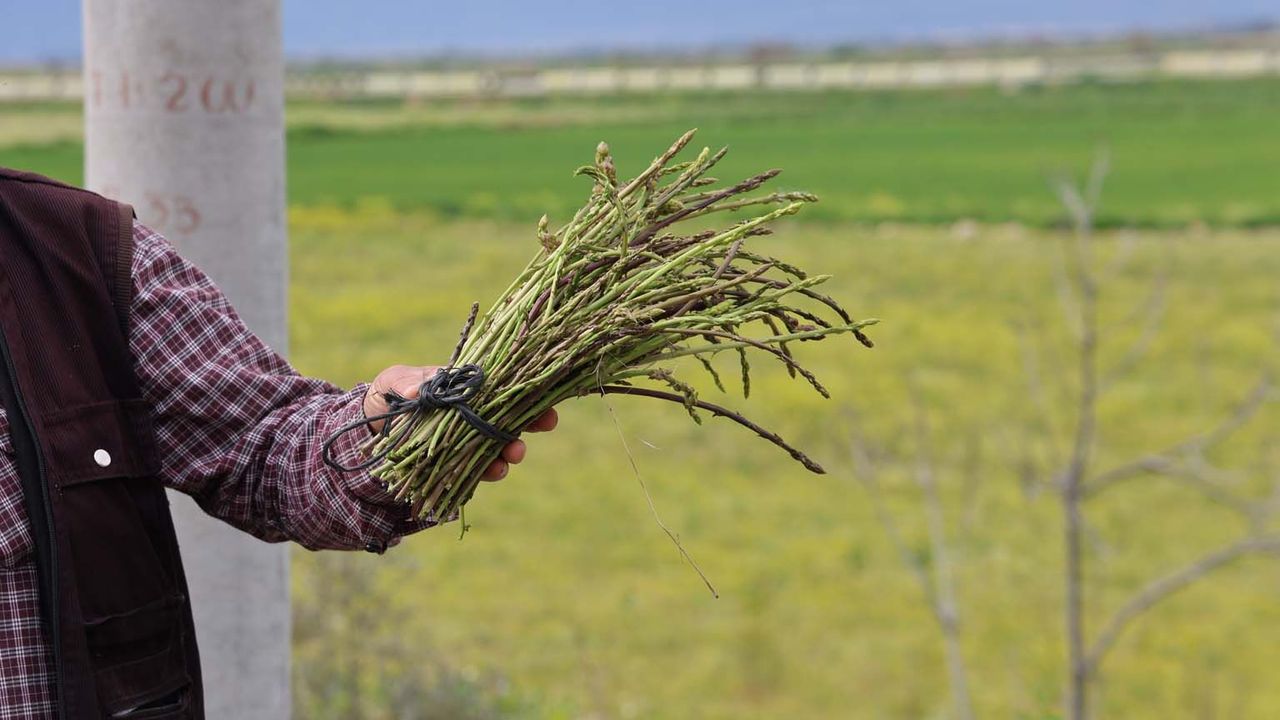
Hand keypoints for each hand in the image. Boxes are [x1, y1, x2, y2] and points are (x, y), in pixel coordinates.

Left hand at [363, 365, 557, 480]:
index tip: (545, 399)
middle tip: (545, 423)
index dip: (528, 393)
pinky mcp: (456, 466)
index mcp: (466, 390)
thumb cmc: (389, 396)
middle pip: (511, 417)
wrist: (371, 431)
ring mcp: (467, 441)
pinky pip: (477, 470)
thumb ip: (407, 383)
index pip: (503, 388)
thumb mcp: (394, 383)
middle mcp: (474, 415)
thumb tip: (417, 391)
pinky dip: (486, 472)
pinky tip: (492, 472)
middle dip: (531, 421)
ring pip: (498, 445)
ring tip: (511, 457)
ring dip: (509, 451)